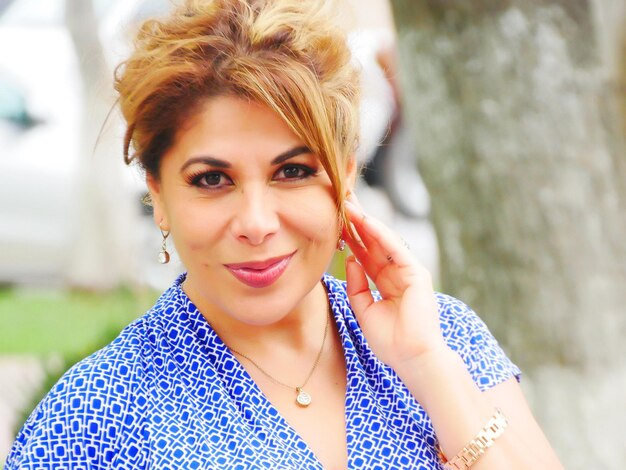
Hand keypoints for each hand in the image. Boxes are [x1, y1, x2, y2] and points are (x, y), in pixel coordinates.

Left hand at [343, 194, 447, 369]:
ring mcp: (408, 271)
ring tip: (348, 204)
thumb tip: (349, 259)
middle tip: (340, 199)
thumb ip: (356, 284)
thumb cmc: (390, 341)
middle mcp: (397, 273)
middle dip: (356, 222)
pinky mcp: (417, 273)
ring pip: (383, 241)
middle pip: (373, 242)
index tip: (333, 219)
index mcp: (385, 283)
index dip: (349, 236)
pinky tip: (365, 222)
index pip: (364, 253)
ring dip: (365, 222)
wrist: (412, 359)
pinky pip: (395, 249)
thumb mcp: (364, 309)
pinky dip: (380, 235)